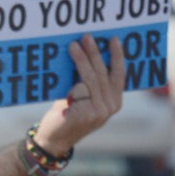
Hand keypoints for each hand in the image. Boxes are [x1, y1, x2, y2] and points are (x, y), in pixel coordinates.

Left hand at [34, 34, 125, 156]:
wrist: (55, 137)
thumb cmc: (67, 111)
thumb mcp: (82, 94)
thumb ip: (88, 80)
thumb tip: (85, 50)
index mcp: (114, 101)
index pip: (119, 75)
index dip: (118, 56)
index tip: (114, 39)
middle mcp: (111, 107)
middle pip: (104, 74)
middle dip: (95, 53)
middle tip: (87, 37)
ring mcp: (100, 112)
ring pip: (92, 79)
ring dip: (82, 60)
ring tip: (73, 46)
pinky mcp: (87, 115)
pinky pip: (80, 90)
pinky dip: (72, 80)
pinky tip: (64, 69)